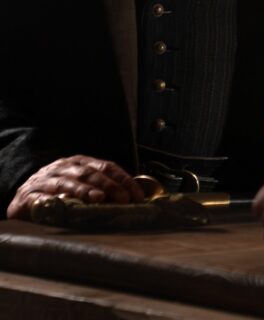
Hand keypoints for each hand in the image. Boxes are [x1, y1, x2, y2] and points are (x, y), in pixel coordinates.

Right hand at [7, 156, 144, 219]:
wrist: (23, 195)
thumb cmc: (57, 190)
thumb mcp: (81, 183)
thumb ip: (102, 187)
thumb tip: (131, 198)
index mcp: (80, 162)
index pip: (106, 166)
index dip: (123, 180)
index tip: (137, 195)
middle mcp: (64, 167)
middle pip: (89, 173)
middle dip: (109, 185)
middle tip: (123, 198)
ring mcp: (45, 180)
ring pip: (67, 182)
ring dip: (84, 190)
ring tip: (98, 198)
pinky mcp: (28, 196)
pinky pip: (42, 197)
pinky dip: (53, 199)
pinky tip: (64, 204)